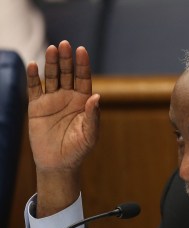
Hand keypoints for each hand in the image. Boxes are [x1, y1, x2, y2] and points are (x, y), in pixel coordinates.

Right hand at [27, 41, 99, 216]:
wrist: (58, 163)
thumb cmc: (78, 149)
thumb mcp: (90, 134)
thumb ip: (93, 116)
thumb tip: (97, 97)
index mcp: (84, 101)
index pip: (83, 78)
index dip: (82, 64)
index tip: (81, 50)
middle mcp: (68, 97)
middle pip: (67, 73)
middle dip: (66, 59)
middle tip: (64, 44)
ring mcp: (52, 100)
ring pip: (51, 77)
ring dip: (51, 63)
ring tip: (51, 49)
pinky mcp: (37, 106)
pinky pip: (34, 88)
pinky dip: (33, 77)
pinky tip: (34, 65)